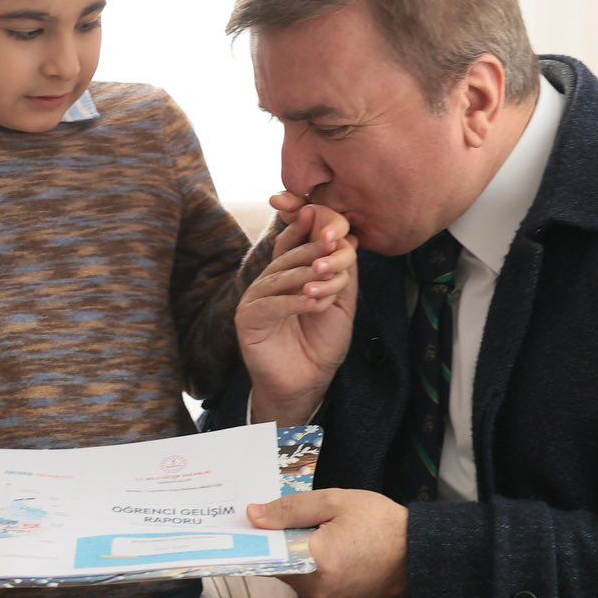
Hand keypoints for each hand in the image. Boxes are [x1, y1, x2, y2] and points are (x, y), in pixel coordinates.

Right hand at [236, 197, 358, 422]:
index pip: (291, 246)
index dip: (303, 230)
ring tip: (327, 273)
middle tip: (331, 241)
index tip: (318, 214)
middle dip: (311, 250)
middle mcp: (267, 284)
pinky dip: (293, 302)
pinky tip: (312, 300)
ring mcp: (254, 300)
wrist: (306, 383)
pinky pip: (270, 305)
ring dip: (306, 275)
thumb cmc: (321, 344)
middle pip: (287, 259)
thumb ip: (341, 275)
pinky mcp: (247, 320)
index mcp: (285, 278)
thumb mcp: (339, 305)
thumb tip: (349, 240)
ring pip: (280, 279)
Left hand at [249, 489, 407, 597]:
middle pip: (275, 563)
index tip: (245, 520)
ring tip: (311, 526)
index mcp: (315, 561)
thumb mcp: (336, 502)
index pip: (265, 553)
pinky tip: (322, 542)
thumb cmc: (382, 523)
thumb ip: (291, 509)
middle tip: (284, 514)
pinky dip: (306, 561)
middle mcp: (315, 588)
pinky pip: (306, 579)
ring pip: (290, 572)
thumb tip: (254, 515)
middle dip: (276, 540)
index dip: (254, 535)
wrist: (419, 554)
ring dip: (292, 551)